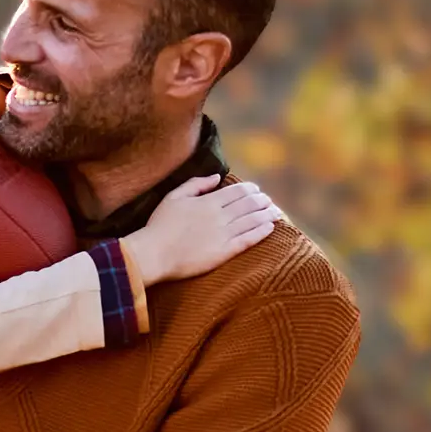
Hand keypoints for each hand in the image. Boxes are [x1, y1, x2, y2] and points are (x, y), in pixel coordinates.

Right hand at [120, 175, 282, 285]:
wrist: (154, 254)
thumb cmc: (159, 226)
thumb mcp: (172, 198)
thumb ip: (195, 184)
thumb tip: (216, 177)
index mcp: (208, 201)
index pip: (238, 191)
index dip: (251, 189)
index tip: (257, 190)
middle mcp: (219, 215)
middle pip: (249, 204)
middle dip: (262, 200)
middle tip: (269, 201)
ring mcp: (224, 234)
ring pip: (253, 220)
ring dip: (267, 214)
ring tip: (276, 212)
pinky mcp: (225, 251)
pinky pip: (249, 239)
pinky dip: (262, 232)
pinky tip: (270, 228)